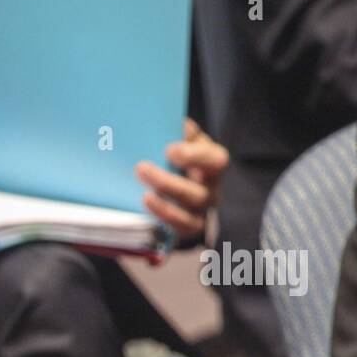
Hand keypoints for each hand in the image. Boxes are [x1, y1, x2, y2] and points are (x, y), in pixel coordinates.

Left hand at [135, 117, 228, 241]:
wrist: (182, 183)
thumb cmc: (182, 155)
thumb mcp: (186, 139)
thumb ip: (183, 131)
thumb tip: (177, 122)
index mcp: (214, 163)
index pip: (215, 161)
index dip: (194, 157)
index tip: (169, 150)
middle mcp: (211, 190)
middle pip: (196, 193)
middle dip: (167, 183)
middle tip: (140, 169)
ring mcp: (201, 212)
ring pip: (187, 216)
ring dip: (164, 208)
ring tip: (144, 197)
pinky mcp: (188, 230)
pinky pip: (178, 234)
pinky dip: (164, 230)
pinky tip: (148, 223)